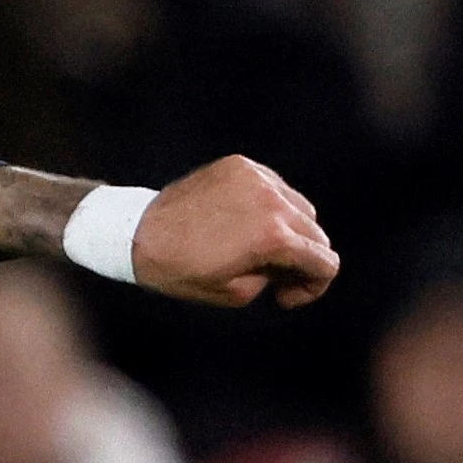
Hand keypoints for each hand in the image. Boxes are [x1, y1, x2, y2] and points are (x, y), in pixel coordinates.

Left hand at [133, 155, 338, 309]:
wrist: (137, 233)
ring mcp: (258, 178)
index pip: (325, 262)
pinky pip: (274, 187)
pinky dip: (268, 206)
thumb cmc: (181, 270)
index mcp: (274, 237)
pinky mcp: (241, 166)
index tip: (285, 297)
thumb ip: (276, 278)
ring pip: (299, 207)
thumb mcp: (236, 293)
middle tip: (272, 276)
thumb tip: (288, 265)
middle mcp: (273, 201)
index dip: (313, 287)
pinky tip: (241, 222)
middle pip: (315, 233)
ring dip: (288, 230)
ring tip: (256, 248)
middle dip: (301, 259)